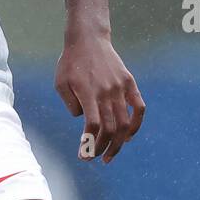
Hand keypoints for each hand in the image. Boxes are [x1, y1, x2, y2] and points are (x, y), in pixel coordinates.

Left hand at [55, 37, 144, 163]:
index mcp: (88, 93)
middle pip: (110, 129)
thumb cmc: (70, 63)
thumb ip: (70, 105)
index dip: (89, 144)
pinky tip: (128, 137)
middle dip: (103, 149)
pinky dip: (136, 125)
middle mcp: (107, 92)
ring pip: (124, 123)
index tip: (83, 155)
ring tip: (109, 155)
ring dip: (118, 143)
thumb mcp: (60, 84)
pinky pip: (139, 108)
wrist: (88, 39)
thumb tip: (82, 121)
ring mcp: (120, 88)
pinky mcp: (130, 83)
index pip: (93, 126)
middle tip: (94, 159)